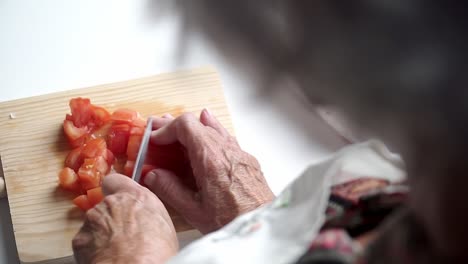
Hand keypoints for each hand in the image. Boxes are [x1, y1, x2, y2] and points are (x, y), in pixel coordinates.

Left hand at [72, 174, 177, 263]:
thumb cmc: (155, 251)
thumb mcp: (164, 224)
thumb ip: (149, 212)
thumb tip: (148, 219)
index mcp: (135, 196)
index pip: (116, 180)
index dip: (117, 190)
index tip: (122, 201)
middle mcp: (112, 203)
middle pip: (107, 204)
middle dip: (113, 216)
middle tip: (126, 234)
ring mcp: (93, 219)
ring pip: (95, 223)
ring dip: (103, 232)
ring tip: (118, 249)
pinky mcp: (80, 239)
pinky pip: (86, 241)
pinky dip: (92, 249)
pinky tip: (107, 257)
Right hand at [145, 109, 274, 233]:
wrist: (262, 224)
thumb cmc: (233, 220)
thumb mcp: (194, 211)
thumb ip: (170, 189)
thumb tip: (152, 175)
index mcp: (211, 159)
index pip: (186, 125)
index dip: (166, 129)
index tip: (155, 140)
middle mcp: (227, 150)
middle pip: (198, 123)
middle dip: (175, 127)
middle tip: (159, 132)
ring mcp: (239, 153)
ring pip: (213, 129)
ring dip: (193, 129)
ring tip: (177, 133)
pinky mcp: (247, 160)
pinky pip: (226, 138)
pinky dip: (211, 134)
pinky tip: (207, 134)